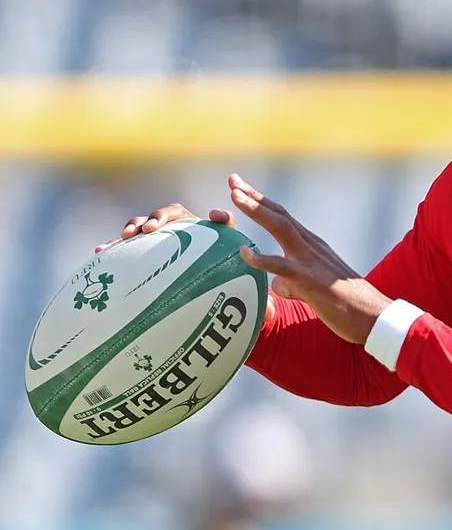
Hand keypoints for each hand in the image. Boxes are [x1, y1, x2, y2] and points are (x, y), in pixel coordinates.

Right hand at [96, 203, 238, 252]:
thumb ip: (225, 222)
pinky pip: (124, 249)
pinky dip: (112, 250)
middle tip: (131, 235)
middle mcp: (163, 226)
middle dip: (136, 226)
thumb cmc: (218, 246)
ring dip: (120, 238)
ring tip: (107, 247)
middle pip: (145, 220)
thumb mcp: (225, 235)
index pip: (168, 212)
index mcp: (182, 218)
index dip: (158, 217)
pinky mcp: (142, 251)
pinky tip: (97, 254)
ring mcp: (150, 238)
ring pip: (131, 233)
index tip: (152, 228)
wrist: (209, 263)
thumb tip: (214, 213)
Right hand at [98, 201, 276, 324]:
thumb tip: (272, 313)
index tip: (219, 217)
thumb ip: (256, 304)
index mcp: (215, 241)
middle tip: (152, 228)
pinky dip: (115, 246)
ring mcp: (164, 242)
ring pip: (148, 225)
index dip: (220, 219)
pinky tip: (100, 251)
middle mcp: (188, 236)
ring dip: (137, 224)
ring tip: (129, 235)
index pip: (221, 224)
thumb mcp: (239, 301)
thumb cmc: (223, 298)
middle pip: (176, 215)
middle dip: (162, 216)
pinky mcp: (143, 254)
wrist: (199, 300)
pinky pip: (128, 246)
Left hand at [226, 173, 391, 344]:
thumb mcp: (314, 289)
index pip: (283, 217)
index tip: (241, 187)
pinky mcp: (311, 280)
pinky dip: (261, 258)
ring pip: (281, 228)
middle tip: (233, 180)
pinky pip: (282, 266)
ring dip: (257, 211)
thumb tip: (275, 285)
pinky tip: (244, 253)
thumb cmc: (347, 306)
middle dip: (254, 197)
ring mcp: (312, 260)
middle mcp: (312, 246)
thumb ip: (292, 283)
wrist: (373, 316)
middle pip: (279, 214)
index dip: (262, 201)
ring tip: (235, 198)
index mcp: (313, 246)